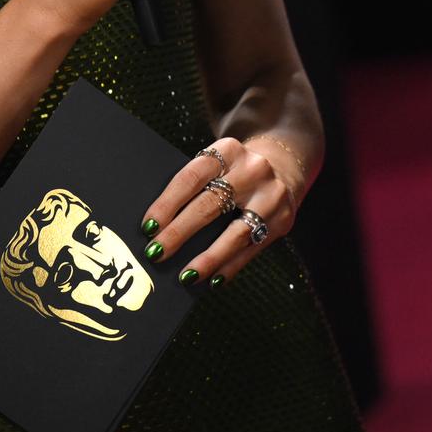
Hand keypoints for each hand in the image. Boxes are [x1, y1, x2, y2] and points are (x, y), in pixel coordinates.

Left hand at [139, 134, 306, 286]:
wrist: (283, 164)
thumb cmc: (234, 170)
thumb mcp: (218, 163)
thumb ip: (195, 186)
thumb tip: (158, 227)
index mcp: (228, 151)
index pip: (192, 177)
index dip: (168, 203)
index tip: (148, 227)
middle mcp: (252, 170)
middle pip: (210, 205)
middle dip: (179, 233)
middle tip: (156, 253)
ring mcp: (270, 197)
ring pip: (235, 233)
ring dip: (208, 258)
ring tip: (186, 276)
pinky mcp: (282, 221)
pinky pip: (251, 250)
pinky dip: (230, 267)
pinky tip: (212, 280)